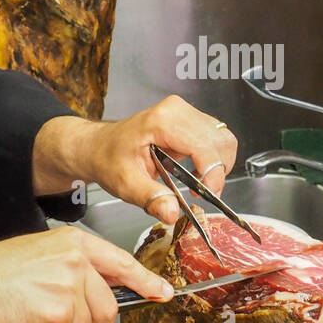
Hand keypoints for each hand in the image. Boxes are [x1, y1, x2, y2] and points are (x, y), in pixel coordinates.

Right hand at [0, 226, 172, 322]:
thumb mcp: (42, 252)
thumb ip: (78, 265)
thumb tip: (109, 285)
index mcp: (74, 244)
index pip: (122, 263)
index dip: (145, 282)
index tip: (162, 293)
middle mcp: (76, 266)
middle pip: (108, 308)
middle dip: (90, 319)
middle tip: (58, 313)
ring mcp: (67, 294)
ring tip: (36, 312)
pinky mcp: (55, 321)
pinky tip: (27, 322)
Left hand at [34, 97, 237, 225]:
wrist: (99, 146)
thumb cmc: (108, 158)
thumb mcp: (125, 183)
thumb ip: (150, 198)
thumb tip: (171, 212)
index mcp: (162, 121)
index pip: (205, 146)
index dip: (212, 173)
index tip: (207, 195)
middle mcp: (178, 111)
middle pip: (220, 140)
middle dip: (217, 171)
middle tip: (202, 193)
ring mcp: (185, 113)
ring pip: (222, 138)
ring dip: (217, 165)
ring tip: (199, 183)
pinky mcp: (190, 120)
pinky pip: (215, 138)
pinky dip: (213, 159)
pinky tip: (196, 172)